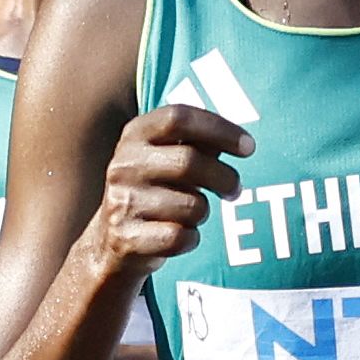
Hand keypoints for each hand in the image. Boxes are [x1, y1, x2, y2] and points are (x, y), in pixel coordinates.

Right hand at [85, 105, 250, 279]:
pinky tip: (179, 235)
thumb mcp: (168, 158)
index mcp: (134, 135)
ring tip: (190, 214)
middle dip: (224, 178)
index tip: (248, 147)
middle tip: (235, 189)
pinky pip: (181, 237)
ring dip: (203, 212)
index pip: (179, 118)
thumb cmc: (154, 191)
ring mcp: (121, 201)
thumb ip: (199, 144)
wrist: (111, 241)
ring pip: (192, 205)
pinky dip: (191, 239)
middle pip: (190, 161)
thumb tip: (242, 142)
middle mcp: (123, 165)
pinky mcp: (126, 237)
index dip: (219, 129)